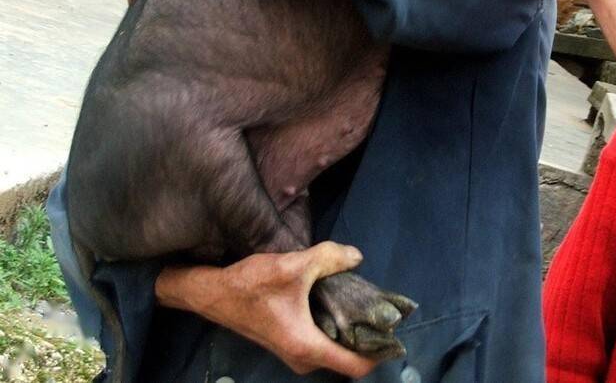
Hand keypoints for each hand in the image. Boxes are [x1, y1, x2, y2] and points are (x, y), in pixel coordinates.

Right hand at [155, 242, 380, 378]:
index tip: (395, 331)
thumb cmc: (250, 286)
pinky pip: (323, 340)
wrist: (212, 294)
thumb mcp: (293, 266)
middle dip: (368, 337)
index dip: (380, 352)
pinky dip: (335, 326)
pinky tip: (340, 301)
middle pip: (349, 357)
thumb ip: (330, 258)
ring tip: (363, 301)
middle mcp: (303, 357)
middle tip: (381, 308)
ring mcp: (295, 352)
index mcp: (307, 347)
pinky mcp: (290, 342)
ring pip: (335, 348)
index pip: (356, 366)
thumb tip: (356, 257)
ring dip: (350, 330)